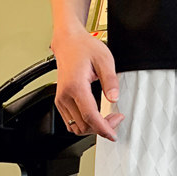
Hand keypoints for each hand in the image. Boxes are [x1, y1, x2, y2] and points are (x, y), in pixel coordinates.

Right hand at [50, 25, 124, 140]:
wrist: (68, 42)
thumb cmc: (84, 48)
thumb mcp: (104, 59)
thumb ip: (111, 80)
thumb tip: (114, 98)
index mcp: (75, 86)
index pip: (90, 117)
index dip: (103, 129)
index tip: (113, 133)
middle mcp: (65, 95)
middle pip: (84, 126)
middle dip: (102, 128)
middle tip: (116, 119)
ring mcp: (61, 100)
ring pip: (77, 128)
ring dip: (93, 129)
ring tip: (106, 120)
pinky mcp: (60, 102)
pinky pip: (72, 123)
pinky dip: (85, 125)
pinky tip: (95, 119)